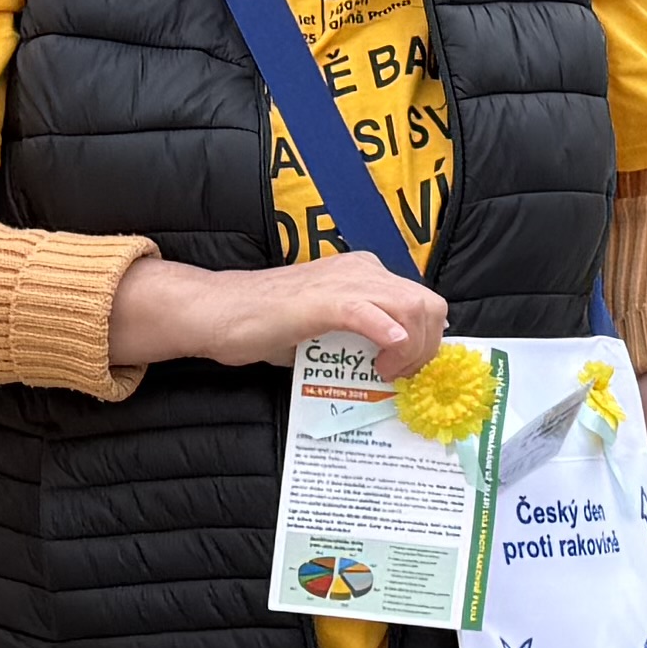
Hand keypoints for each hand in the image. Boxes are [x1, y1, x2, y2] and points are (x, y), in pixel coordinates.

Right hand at [112, 253, 451, 374]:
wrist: (219, 312)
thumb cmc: (266, 324)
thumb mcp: (326, 329)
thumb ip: (359, 339)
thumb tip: (389, 367)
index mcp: (364, 274)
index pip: (422, 302)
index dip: (427, 341)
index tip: (410, 370)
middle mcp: (361, 271)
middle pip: (427, 304)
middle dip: (427, 347)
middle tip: (400, 376)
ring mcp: (343, 283)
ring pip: (409, 307)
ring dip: (411, 349)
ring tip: (386, 373)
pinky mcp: (321, 301)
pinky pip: (367, 312)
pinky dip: (386, 332)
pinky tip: (388, 354)